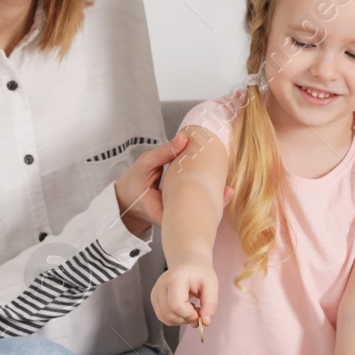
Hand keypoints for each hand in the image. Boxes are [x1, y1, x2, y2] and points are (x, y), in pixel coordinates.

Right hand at [114, 134, 234, 237]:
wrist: (126, 200)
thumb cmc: (134, 182)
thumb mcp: (145, 164)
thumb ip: (164, 152)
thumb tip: (184, 137)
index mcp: (161, 212)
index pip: (185, 211)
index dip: (203, 204)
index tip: (219, 190)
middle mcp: (171, 217)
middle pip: (195, 213)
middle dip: (213, 202)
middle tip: (228, 190)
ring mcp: (176, 216)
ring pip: (197, 209)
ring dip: (211, 198)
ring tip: (227, 188)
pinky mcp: (180, 212)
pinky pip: (195, 205)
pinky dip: (205, 195)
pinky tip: (219, 186)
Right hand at [150, 259, 218, 328]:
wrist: (189, 263)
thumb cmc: (200, 273)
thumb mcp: (211, 285)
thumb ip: (210, 304)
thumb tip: (205, 323)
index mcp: (175, 278)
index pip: (176, 305)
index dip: (189, 314)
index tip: (199, 311)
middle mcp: (161, 285)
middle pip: (169, 314)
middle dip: (186, 318)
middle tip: (197, 311)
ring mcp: (156, 292)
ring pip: (165, 318)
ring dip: (181, 320)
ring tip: (191, 310)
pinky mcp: (154, 298)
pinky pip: (163, 317)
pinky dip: (175, 319)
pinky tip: (183, 310)